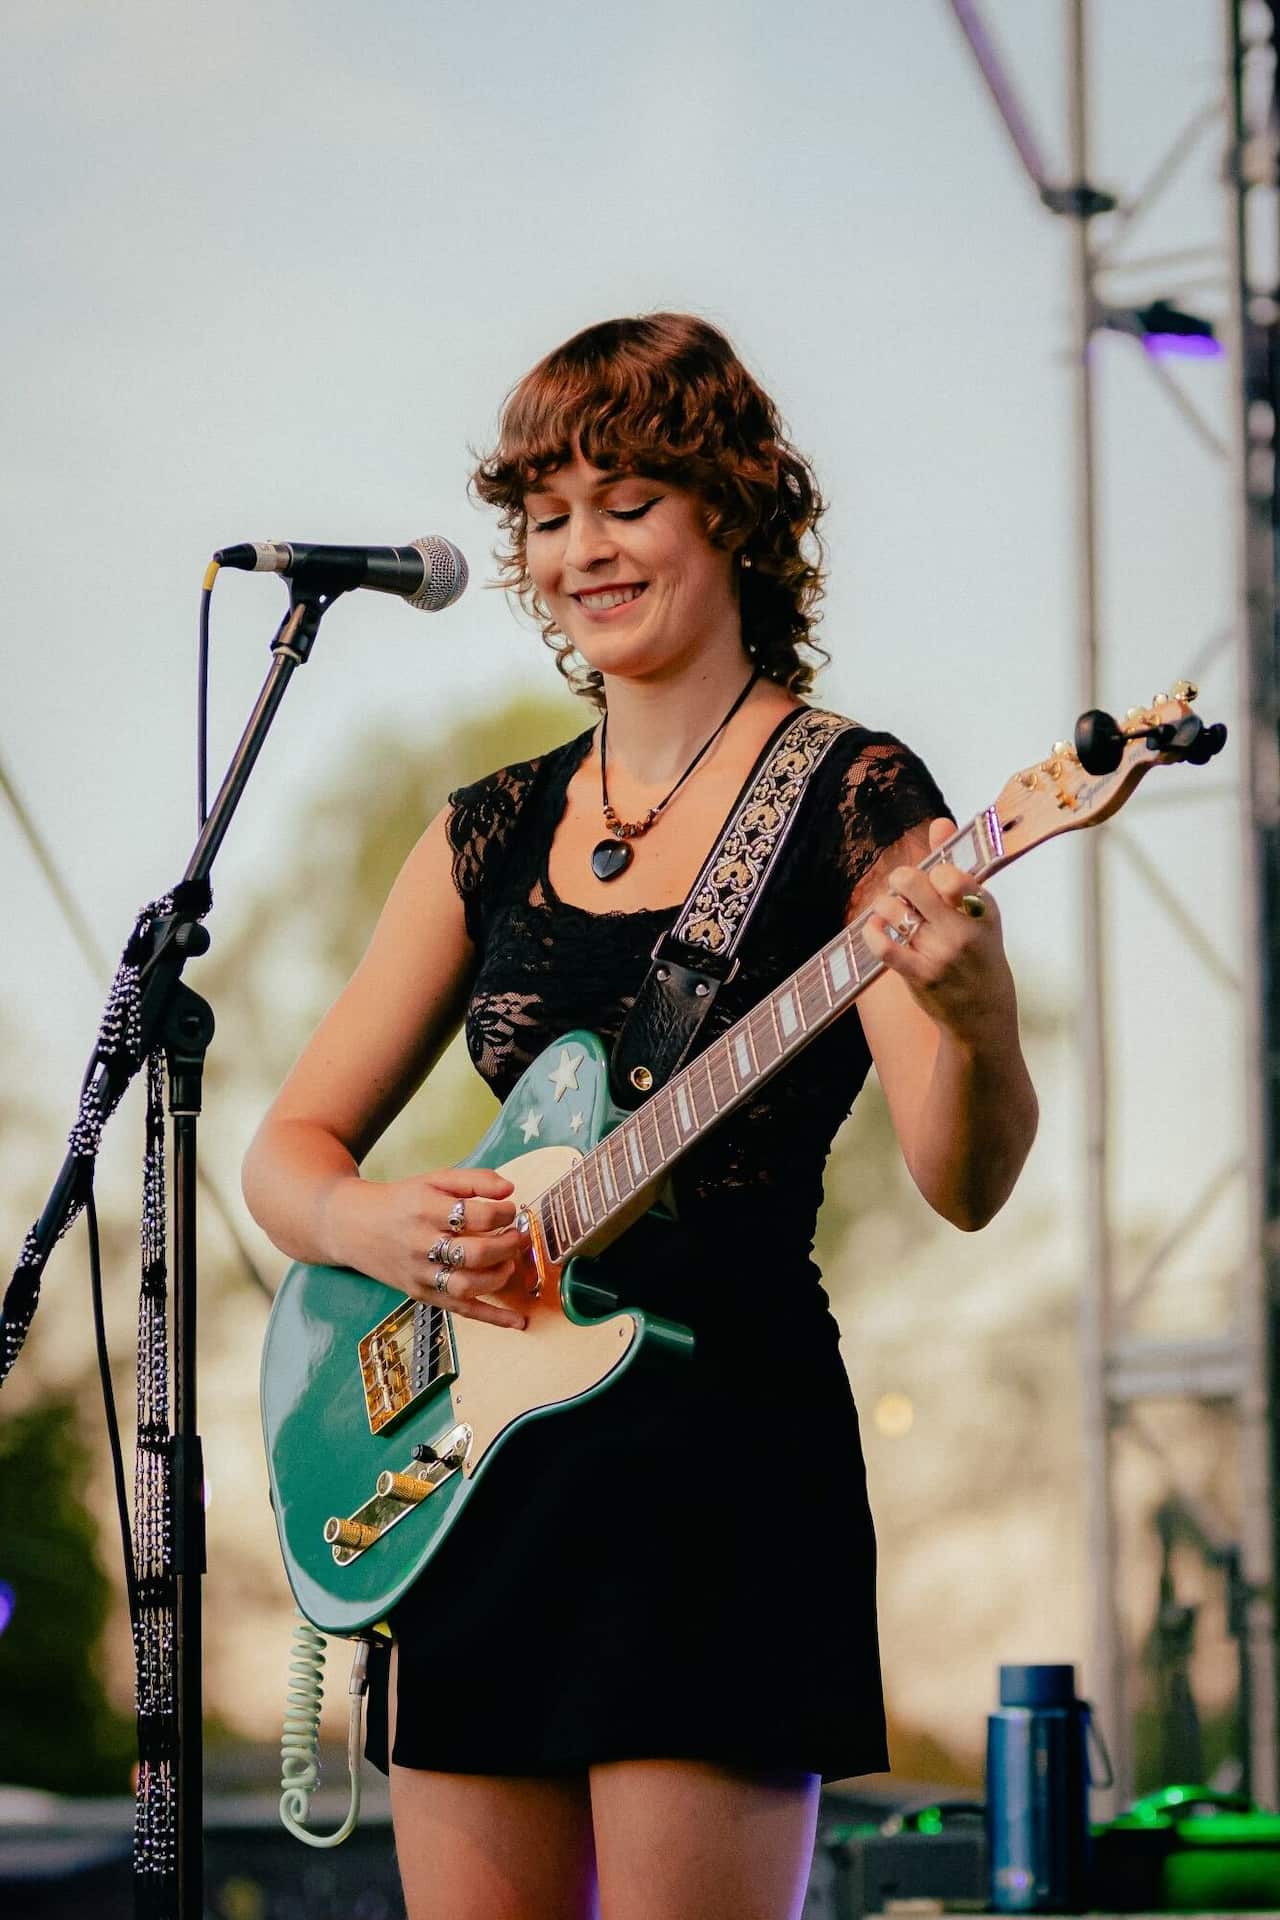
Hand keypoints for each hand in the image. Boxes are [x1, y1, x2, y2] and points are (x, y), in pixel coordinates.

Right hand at [336, 1165, 531, 1328]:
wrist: (351, 1224)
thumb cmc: (400, 1201)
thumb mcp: (434, 1179)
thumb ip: (474, 1180)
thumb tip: (510, 1188)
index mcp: (425, 1209)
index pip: (476, 1215)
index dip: (503, 1212)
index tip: (510, 1209)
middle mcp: (421, 1244)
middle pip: (475, 1253)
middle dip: (507, 1245)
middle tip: (518, 1236)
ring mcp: (420, 1273)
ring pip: (468, 1285)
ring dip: (500, 1276)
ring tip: (509, 1262)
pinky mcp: (420, 1294)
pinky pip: (460, 1309)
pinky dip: (492, 1317)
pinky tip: (517, 1321)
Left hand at [861, 818, 1014, 1041]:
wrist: (983, 1017)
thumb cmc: (980, 959)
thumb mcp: (979, 913)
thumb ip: (957, 865)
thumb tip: (940, 823)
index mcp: (984, 910)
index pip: (949, 871)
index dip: (934, 871)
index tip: (935, 882)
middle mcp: (964, 930)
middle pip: (914, 882)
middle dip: (901, 879)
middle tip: (904, 888)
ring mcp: (941, 954)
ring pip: (893, 909)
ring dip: (885, 906)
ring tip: (893, 914)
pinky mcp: (919, 975)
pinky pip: (882, 944)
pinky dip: (872, 931)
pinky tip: (876, 929)